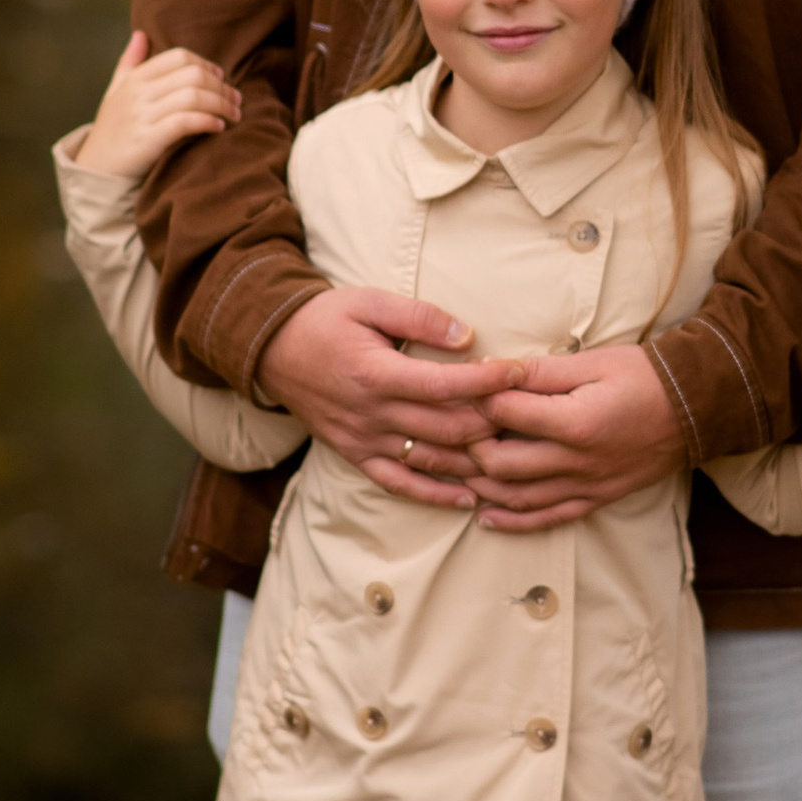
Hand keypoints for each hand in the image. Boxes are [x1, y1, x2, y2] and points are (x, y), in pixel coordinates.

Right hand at [74, 33, 241, 177]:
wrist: (95, 169)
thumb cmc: (112, 129)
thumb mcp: (115, 91)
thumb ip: (129, 63)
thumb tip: (140, 34)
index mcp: (135, 78)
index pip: (179, 57)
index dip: (206, 65)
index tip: (222, 78)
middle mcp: (138, 93)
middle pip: (192, 75)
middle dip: (221, 87)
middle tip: (236, 100)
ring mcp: (141, 116)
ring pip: (193, 97)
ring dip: (221, 104)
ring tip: (234, 115)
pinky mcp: (147, 140)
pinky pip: (185, 122)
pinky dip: (207, 122)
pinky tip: (218, 127)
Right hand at [260, 283, 526, 507]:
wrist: (271, 349)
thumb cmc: (324, 319)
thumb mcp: (368, 302)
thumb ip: (419, 318)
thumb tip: (468, 337)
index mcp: (376, 374)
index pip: (445, 385)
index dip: (488, 382)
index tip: (522, 373)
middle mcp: (372, 414)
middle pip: (447, 428)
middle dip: (494, 423)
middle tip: (530, 415)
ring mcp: (364, 440)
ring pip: (431, 461)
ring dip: (476, 462)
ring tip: (516, 457)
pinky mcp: (357, 455)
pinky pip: (401, 484)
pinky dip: (437, 495)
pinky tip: (471, 499)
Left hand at [461, 344, 685, 529]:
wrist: (694, 408)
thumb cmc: (643, 377)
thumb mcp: (592, 362)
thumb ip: (540, 370)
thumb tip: (493, 370)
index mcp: (576, 421)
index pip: (505, 413)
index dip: (476, 399)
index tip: (462, 389)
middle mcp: (577, 461)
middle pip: (500, 464)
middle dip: (467, 447)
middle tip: (452, 430)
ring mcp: (586, 486)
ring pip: (517, 497)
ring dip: (479, 486)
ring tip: (454, 471)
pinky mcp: (595, 499)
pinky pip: (546, 519)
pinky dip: (512, 522)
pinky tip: (485, 516)